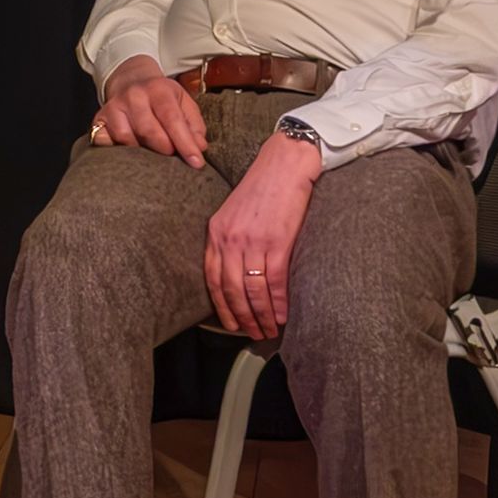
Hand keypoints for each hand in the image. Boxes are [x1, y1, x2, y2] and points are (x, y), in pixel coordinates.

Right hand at [92, 55, 206, 166]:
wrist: (131, 80)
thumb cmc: (162, 97)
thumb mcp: (183, 102)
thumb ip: (194, 125)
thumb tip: (199, 148)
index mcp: (158, 89)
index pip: (172, 119)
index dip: (185, 143)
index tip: (196, 162)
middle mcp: (134, 95)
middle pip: (148, 130)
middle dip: (164, 149)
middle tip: (172, 156)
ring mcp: (114, 106)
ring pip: (126, 138)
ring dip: (141, 152)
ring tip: (151, 153)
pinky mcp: (99, 119)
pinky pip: (106, 142)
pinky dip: (118, 151)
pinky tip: (128, 152)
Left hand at [204, 133, 320, 338]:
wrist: (286, 163)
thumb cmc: (264, 186)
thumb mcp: (234, 211)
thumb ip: (230, 239)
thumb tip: (236, 272)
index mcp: (216, 232)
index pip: (212, 279)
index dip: (222, 307)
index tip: (231, 325)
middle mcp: (230, 239)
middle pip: (231, 290)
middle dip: (242, 318)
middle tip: (253, 335)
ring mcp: (252, 241)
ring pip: (252, 290)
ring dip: (261, 316)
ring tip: (269, 330)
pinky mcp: (276, 241)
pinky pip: (274, 281)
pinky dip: (278, 303)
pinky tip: (282, 315)